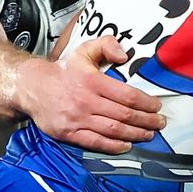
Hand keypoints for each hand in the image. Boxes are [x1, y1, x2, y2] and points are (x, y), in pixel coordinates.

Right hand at [17, 35, 164, 153]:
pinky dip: (114, 146)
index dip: (146, 103)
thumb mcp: (84, 50)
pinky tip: (127, 145)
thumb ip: (106, 45)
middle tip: (160, 123)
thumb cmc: (64, 71)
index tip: (157, 106)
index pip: (127, 95)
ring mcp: (77, 119)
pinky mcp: (69, 134)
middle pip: (124, 115)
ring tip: (149, 134)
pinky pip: (96, 143)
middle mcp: (86, 101)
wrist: (32, 88)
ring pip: (113, 130)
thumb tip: (125, 55)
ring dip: (135, 134)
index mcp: (92, 81)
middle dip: (146, 121)